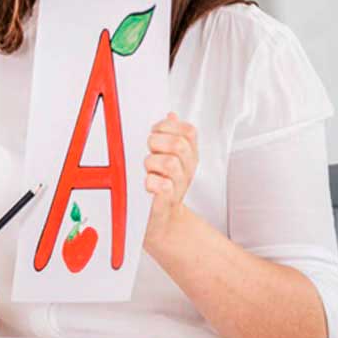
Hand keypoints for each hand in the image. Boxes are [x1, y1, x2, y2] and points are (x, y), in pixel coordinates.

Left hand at [143, 112, 197, 250]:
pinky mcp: (164, 203)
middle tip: (150, 151)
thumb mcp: (171, 159)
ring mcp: (177, 187)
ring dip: (152, 163)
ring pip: (169, 163)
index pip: (188, 131)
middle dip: (158, 143)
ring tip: (148, 170)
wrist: (163, 223)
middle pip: (179, 145)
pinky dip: (152, 183)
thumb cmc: (164, 188)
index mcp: (189, 157)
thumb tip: (172, 115)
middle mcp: (186, 170)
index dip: (169, 126)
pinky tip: (148, 184)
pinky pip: (162, 187)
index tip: (156, 132)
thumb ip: (172, 136)